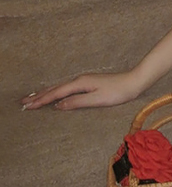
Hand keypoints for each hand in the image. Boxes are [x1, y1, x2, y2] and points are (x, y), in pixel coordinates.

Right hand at [20, 71, 142, 110]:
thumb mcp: (97, 99)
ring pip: (60, 87)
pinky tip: (56, 94)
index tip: (26, 106)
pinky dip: (56, 91)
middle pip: (55, 89)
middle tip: (22, 102)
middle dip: (38, 96)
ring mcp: (84, 80)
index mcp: (80, 83)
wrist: (134, 82)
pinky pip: (67, 87)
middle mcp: (80, 80)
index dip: (41, 100)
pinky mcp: (89, 83)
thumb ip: (77, 102)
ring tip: (33, 98)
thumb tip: (58, 105)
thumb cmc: (118, 92)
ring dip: (46, 93)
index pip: (56, 93)